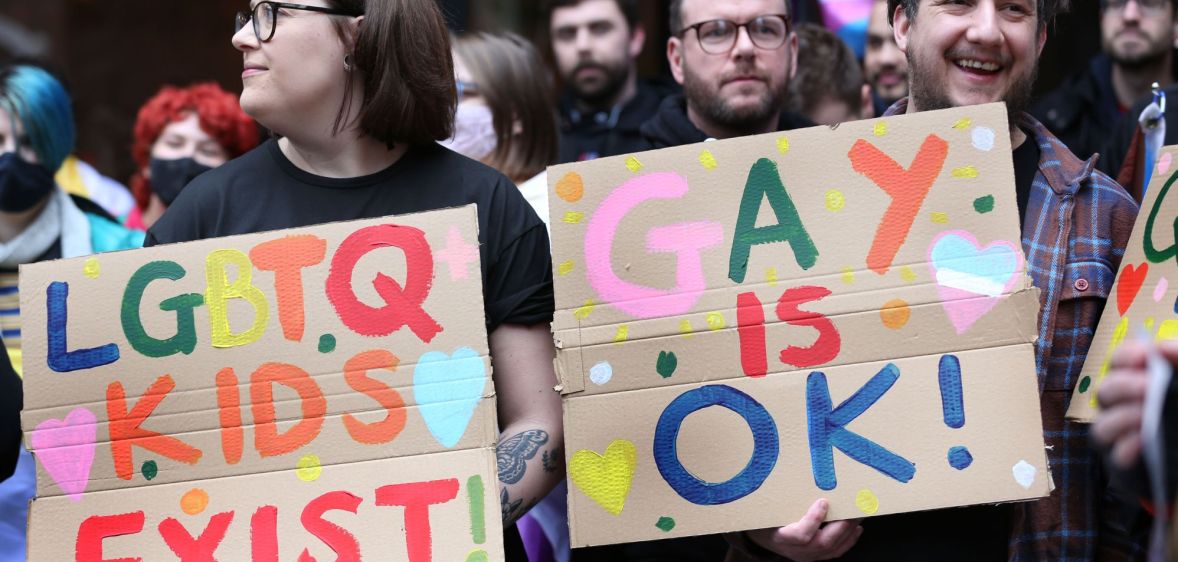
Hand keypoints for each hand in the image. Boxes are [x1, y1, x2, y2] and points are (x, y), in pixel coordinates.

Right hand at [745, 499, 862, 560]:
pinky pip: (835, 552)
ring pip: (832, 549)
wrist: (762, 539)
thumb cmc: (764, 519)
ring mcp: (807, 557)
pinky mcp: (815, 557)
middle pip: (822, 543)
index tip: (823, 501)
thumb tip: (799, 473)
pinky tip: (856, 528)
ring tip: (858, 515)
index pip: (801, 534)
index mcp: (781, 538)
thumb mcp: (768, 509)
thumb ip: (781, 499)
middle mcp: (795, 551)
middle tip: (853, 508)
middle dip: (841, 526)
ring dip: (848, 532)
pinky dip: (848, 541)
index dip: (814, 519)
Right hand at [1091, 340, 1175, 467]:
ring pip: (1101, 426)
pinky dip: (1127, 448)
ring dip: (1122, 418)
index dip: (1127, 356)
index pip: (1118, 362)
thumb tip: (1164, 347)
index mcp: (1133, 382)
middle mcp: (1117, 408)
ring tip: (1146, 416)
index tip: (1147, 355)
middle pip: (1104, 391)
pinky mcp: (1123, 465)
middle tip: (1150, 387)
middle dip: (1124, 386)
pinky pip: (1115, 456)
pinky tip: (1144, 440)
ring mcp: (1116, 437)